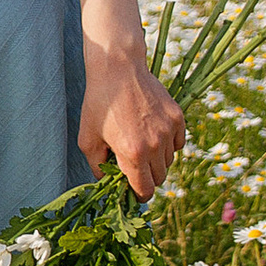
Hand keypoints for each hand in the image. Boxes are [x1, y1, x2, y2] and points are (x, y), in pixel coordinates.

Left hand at [79, 45, 184, 197]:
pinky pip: (178, 144)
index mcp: (132, 153)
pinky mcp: (178, 117)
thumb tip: (107, 182)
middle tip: (133, 168)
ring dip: (156, 162)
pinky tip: (153, 135)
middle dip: (146, 178)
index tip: (132, 192)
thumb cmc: (99, 103)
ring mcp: (169, 130)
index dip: (138, 195)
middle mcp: (155, 144)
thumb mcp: (88, 139)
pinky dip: (168, 146)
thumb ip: (97, 167)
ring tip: (140, 146)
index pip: (145, 190)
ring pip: (169, 162)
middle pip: (159, 178)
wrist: (118, 69)